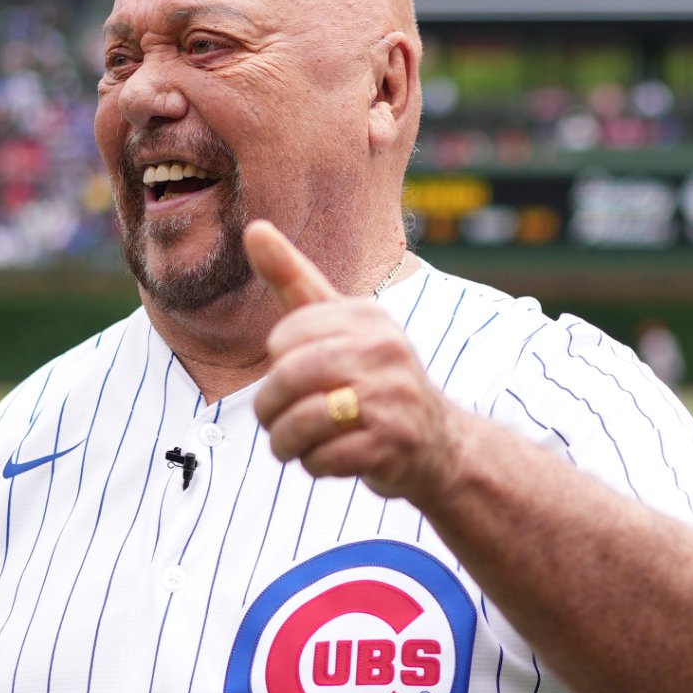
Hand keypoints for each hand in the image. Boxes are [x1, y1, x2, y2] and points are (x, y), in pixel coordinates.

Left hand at [245, 220, 464, 501]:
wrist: (437, 442)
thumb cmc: (372, 376)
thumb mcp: (339, 323)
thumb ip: (293, 278)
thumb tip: (254, 228)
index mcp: (367, 317)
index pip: (286, 336)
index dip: (278, 362)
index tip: (293, 371)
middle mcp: (385, 351)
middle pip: (289, 378)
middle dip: (270, 408)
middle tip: (274, 419)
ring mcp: (393, 398)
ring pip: (303, 421)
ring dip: (285, 442)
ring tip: (290, 444)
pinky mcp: (393, 444)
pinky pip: (325, 457)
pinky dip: (314, 465)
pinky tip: (326, 458)